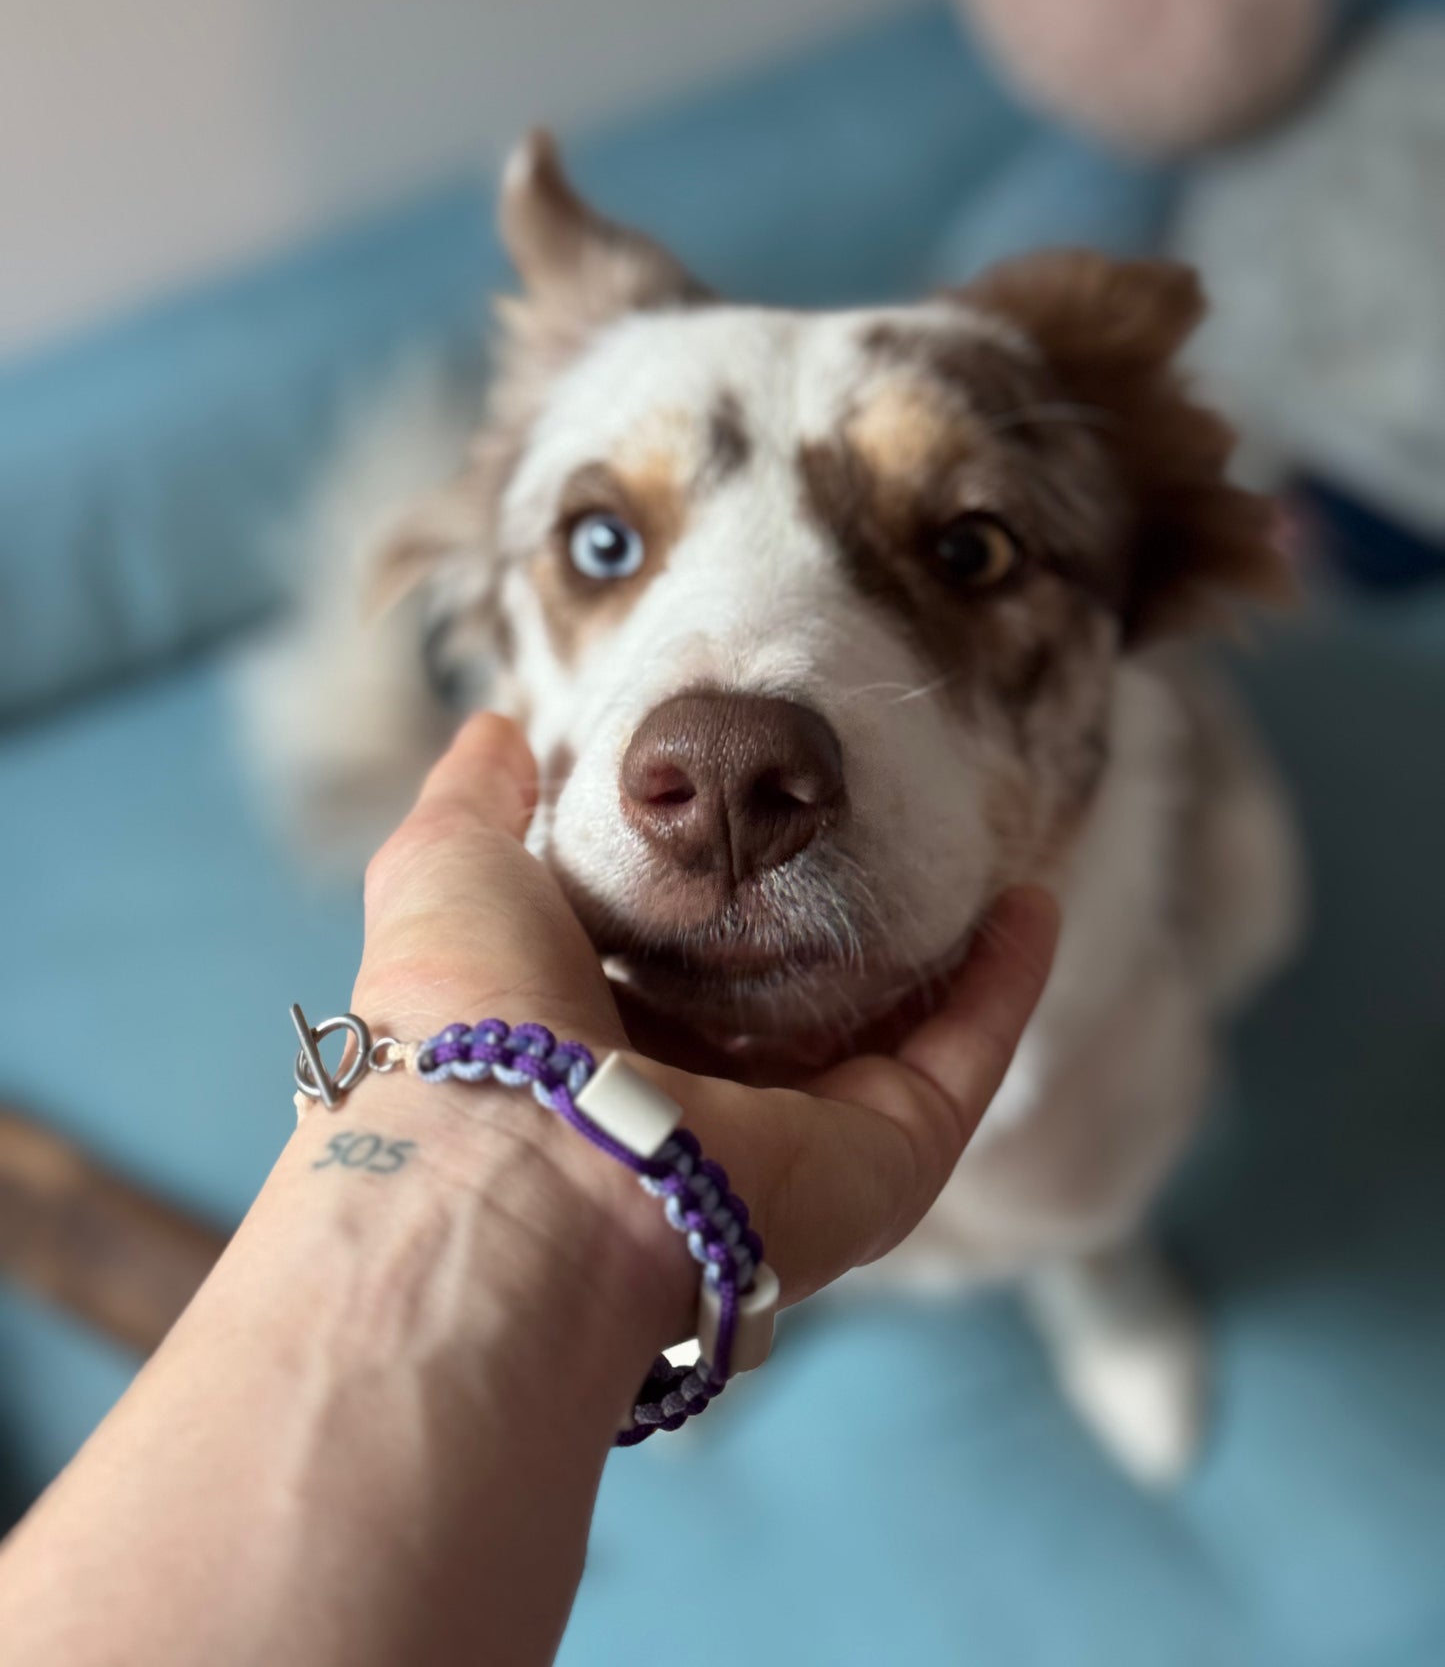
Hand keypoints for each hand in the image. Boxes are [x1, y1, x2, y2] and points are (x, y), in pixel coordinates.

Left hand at [349, 713, 1058, 1314]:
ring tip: (984, 855)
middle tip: (899, 831)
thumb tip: (494, 728)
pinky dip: (1005, 987)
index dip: (726, 887)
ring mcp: (801, 1139)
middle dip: (848, 926)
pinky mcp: (882, 1161)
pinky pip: (963, 1059)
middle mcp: (704, 1100)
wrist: (518, 1166)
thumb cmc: (469, 1012)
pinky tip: (1033, 905)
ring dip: (948, 952)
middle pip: (800, 1003)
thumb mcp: (448, 868)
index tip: (769, 814)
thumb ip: (475, 799)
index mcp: (600, 1040)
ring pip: (898, 1032)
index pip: (683, 958)